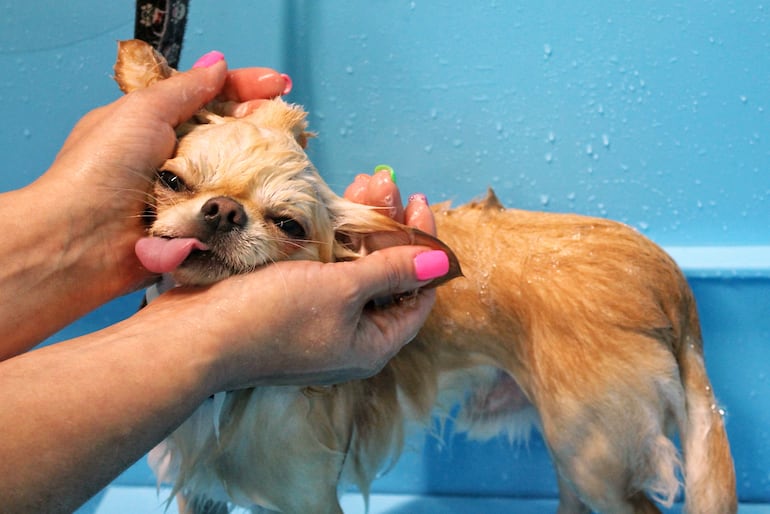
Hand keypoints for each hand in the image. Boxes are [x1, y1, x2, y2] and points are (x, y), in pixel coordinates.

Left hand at [33, 55, 289, 291]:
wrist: (80, 240)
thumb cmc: (100, 169)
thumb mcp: (142, 112)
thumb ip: (185, 88)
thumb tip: (217, 64)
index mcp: (154, 124)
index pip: (209, 98)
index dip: (244, 89)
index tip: (278, 85)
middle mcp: (171, 158)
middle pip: (226, 135)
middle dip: (259, 127)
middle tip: (292, 124)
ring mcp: (184, 195)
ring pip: (233, 174)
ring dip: (259, 167)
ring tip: (291, 157)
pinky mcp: (192, 228)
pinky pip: (228, 213)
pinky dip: (247, 205)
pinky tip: (273, 196)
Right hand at [136, 169, 445, 389]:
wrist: (191, 337)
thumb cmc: (270, 318)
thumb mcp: (341, 291)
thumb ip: (392, 272)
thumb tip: (442, 264)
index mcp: (372, 344)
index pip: (418, 294)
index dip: (425, 248)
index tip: (419, 204)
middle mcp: (349, 335)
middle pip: (385, 276)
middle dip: (388, 227)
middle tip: (385, 184)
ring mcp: (317, 318)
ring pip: (353, 265)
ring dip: (360, 224)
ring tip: (363, 182)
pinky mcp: (289, 300)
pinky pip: (323, 265)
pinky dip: (331, 235)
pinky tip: (332, 204)